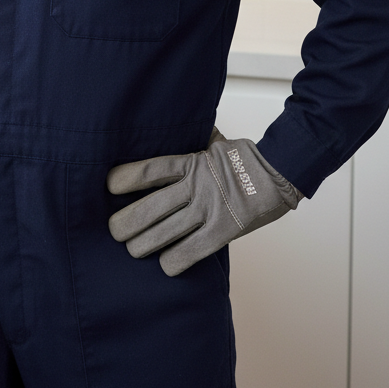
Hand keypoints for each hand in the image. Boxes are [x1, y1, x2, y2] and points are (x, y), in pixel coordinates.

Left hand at [106, 129, 300, 276]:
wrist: (280, 174)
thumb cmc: (240, 158)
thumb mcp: (210, 142)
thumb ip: (188, 139)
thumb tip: (169, 124)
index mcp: (190, 163)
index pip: (150, 170)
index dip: (126, 178)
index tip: (108, 186)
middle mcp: (196, 187)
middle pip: (150, 208)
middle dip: (126, 223)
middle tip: (113, 230)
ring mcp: (210, 211)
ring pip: (165, 233)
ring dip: (143, 244)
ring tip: (132, 249)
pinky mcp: (223, 233)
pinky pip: (192, 252)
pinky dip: (174, 261)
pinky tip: (165, 264)